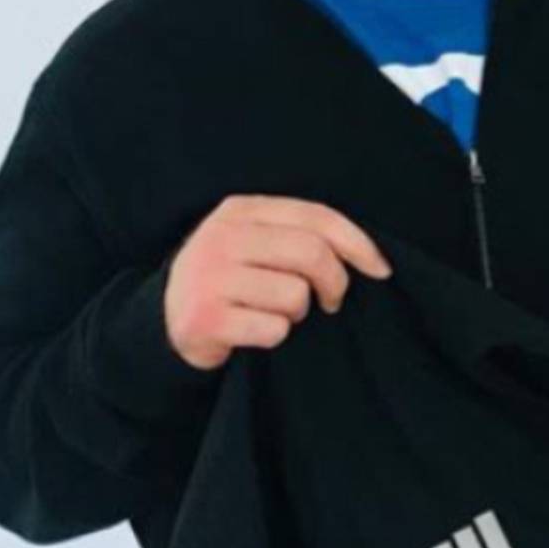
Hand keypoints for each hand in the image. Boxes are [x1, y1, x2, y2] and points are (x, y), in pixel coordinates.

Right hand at [164, 196, 390, 371]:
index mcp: (241, 211)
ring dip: (298, 314)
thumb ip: (301, 236)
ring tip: (275, 313)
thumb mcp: (256, 244)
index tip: (381, 270)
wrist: (168, 321)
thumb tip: (371, 258)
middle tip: (331, 302)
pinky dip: (275, 336)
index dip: (358, 244)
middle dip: (335, 284)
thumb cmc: (231, 281)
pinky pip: (274, 330)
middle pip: (312, 254)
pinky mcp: (206, 318)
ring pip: (295, 296)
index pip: (315, 217)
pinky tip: (254, 331)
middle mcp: (222, 238)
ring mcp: (211, 278)